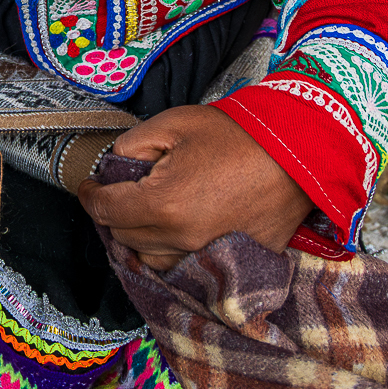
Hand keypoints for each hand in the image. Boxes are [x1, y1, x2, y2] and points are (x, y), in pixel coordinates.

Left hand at [78, 105, 313, 271]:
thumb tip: (113, 167)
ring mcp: (206, 256)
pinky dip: (173, 249)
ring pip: (151, 257)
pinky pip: (185, 264)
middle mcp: (180, 240)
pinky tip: (178, 225)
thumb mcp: (174, 123)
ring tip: (150, 208)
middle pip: (124, 236)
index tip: (88, 186)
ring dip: (142, 235)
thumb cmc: (237, 134)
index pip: (106, 210)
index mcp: (162, 205)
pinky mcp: (230, 262)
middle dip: (116, 211)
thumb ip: (132, 145)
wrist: (299, 153)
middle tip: (123, 189)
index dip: (90, 195)